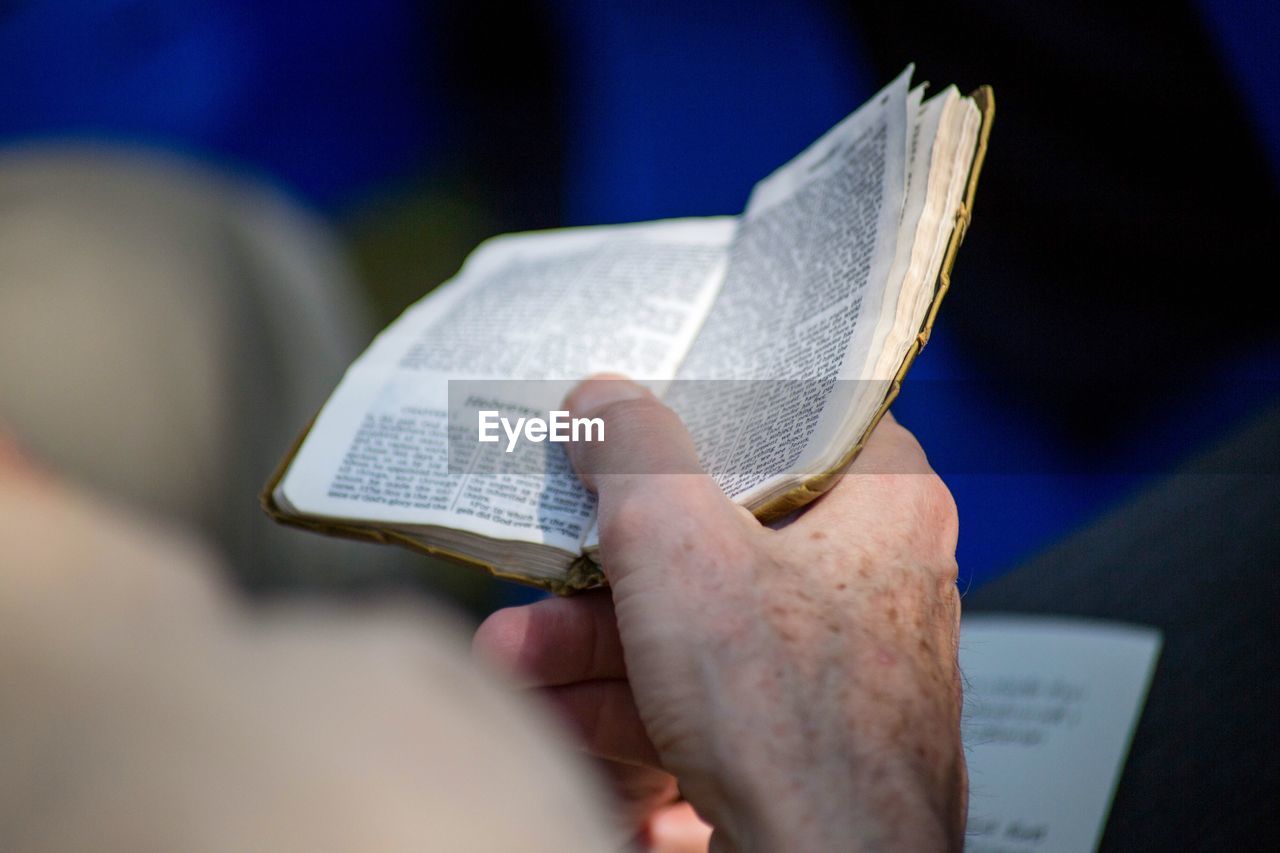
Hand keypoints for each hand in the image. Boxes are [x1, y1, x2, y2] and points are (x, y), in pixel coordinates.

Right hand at [474, 378, 965, 851]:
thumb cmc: (793, 720)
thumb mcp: (683, 546)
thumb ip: (635, 453)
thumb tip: (604, 397)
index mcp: (883, 507)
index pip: (803, 421)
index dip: (717, 412)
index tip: (644, 413)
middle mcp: (868, 579)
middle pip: (722, 532)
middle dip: (607, 563)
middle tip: (544, 549)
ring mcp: (829, 662)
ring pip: (698, 621)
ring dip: (592, 640)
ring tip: (512, 653)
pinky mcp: (791, 732)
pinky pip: (702, 690)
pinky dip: (627, 697)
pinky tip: (551, 711)